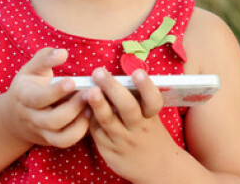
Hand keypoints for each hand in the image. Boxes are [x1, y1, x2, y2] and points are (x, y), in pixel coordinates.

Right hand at [1, 48, 89, 148]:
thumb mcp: (31, 68)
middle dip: (73, 107)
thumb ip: (45, 58)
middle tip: (89, 93)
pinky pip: (66, 142)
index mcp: (23, 96)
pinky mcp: (50, 140)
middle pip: (51, 120)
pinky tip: (89, 115)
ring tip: (91, 106)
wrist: (15, 114)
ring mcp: (41, 131)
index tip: (72, 81)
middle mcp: (31, 117)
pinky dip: (80, 131)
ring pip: (60, 136)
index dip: (55, 92)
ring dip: (79, 122)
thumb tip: (62, 53)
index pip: (38, 98)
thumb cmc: (28, 85)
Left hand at [85, 68, 177, 182]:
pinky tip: (82, 107)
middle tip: (99, 73)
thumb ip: (136, 98)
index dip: (145, 86)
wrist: (156, 167)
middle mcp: (139, 127)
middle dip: (112, 88)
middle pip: (127, 107)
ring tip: (89, 90)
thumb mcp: (150, 116)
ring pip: (109, 121)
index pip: (152, 100)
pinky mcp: (110, 151)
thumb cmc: (148, 132)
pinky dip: (90, 118)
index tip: (137, 72)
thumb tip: (115, 73)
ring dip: (98, 104)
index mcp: (151, 115)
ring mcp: (124, 140)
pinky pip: (97, 132)